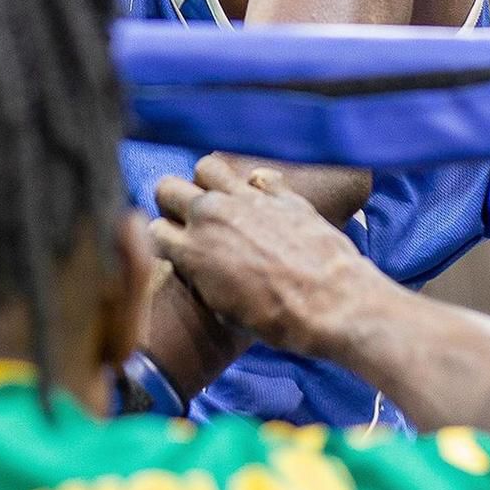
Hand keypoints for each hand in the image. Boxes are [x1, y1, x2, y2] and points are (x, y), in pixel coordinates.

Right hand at [151, 154, 369, 357]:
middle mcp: (211, 215)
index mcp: (192, 250)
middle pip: (167, 187)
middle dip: (173, 202)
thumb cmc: (279, 321)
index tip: (175, 247)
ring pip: (206, 167)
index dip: (164, 240)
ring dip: (209, 184)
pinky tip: (264, 203)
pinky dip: (257, 187)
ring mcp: (245, 198)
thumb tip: (199, 266)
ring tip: (222, 201)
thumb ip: (203, 277)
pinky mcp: (278, 192)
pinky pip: (257, 176)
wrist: (334, 304)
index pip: (154, 229)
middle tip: (190, 218)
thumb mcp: (226, 311)